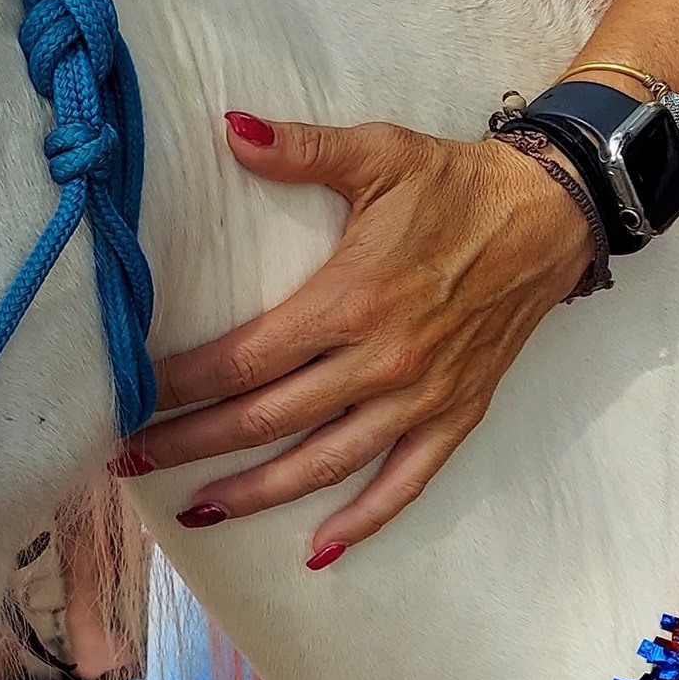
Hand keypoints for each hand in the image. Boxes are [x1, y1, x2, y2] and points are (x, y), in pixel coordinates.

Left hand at [119, 112, 592, 560]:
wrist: (550, 214)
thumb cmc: (453, 184)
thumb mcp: (377, 153)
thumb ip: (299, 148)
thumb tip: (230, 126)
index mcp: (348, 302)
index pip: (240, 360)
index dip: (178, 385)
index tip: (128, 397)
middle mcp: (380, 362)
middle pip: (263, 420)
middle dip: (189, 445)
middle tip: (128, 463)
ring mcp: (419, 397)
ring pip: (322, 464)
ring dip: (254, 494)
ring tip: (196, 510)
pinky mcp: (456, 415)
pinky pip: (404, 483)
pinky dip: (362, 523)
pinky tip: (317, 552)